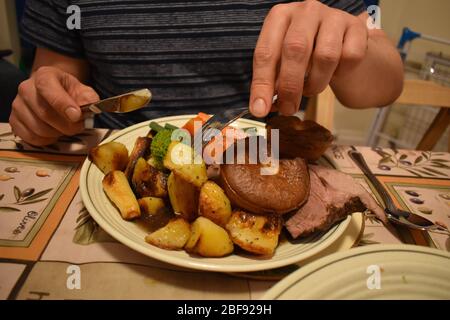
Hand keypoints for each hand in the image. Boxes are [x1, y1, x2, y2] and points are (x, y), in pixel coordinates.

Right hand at [10, 66, 98, 145]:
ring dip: (57, 133)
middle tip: (78, 127)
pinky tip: (54, 133)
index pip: (48, 88)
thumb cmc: (69, 93)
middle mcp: (26, 89)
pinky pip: (31, 137)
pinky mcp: (14, 121)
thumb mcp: (83, 91)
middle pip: (44, 113)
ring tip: (65, 128)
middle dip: (66, 125)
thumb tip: (91, 108)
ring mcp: (18, 105)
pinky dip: (47, 140)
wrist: (54, 93)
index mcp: (44, 76)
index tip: (76, 116)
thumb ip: (89, 98)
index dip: (62, 104)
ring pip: (38, 128)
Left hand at [249, 0, 367, 116]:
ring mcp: (333, 16)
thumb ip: (272, 81)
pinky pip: (349, 57)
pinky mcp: (355, 27)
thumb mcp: (283, 61)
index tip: (260, 109)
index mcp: (279, 17)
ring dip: (316, 83)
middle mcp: (305, 11)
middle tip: (288, 108)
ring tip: (311, 89)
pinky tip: (334, 72)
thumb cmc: (306, 52)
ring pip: (325, 56)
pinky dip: (341, 73)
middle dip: (290, 86)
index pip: (265, 52)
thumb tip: (262, 107)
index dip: (262, 84)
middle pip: (295, 50)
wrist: (341, 39)